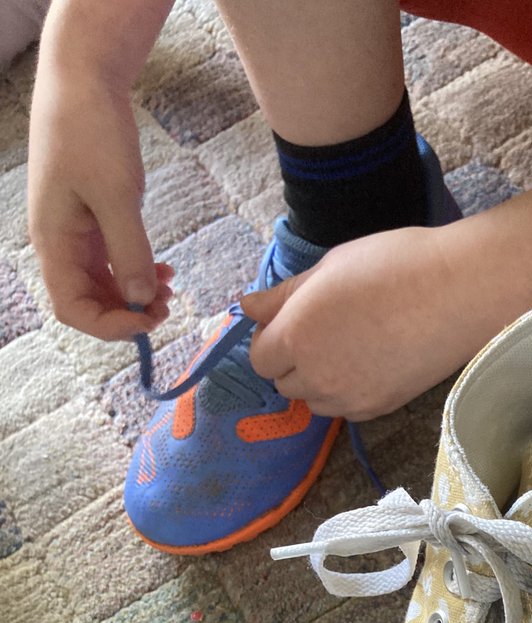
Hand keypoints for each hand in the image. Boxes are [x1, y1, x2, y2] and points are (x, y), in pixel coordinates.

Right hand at [28, 72, 171, 340]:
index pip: (73, 309)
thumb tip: (142, 301)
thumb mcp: (117, 196)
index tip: (150, 320)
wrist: (85, 81)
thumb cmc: (91, 132)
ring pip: (104, 284)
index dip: (110, 326)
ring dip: (136, 295)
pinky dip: (138, 271)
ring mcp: (76, 232)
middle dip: (128, 313)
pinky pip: (113, 261)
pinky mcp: (94, 219)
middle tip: (170, 306)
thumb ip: (129, 252)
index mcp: (54, 242)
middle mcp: (60, 244)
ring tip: (171, 288)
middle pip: (89, 302)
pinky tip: (164, 269)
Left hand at [243, 225, 506, 421]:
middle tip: (325, 329)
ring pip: (316, 402)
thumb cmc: (393, 265)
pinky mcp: (381, 408)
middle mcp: (317, 376)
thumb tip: (245, 306)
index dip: (271, 339)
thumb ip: (282, 295)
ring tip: (351, 347)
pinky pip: (348, 410)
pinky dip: (350, 392)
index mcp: (296, 337)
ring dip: (320, 381)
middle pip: (285, 385)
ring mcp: (350, 398)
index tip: (293, 320)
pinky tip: (373, 361)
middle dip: (293, 361)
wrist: (458, 293)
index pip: (259, 358)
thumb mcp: (328, 267)